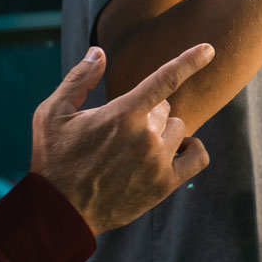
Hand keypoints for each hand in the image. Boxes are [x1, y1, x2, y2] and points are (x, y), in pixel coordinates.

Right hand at [29, 44, 215, 235]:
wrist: (59, 212)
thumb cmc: (53, 159)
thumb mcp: (52, 113)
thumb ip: (79, 79)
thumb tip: (99, 51)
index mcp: (122, 114)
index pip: (166, 79)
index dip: (190, 60)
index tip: (209, 49)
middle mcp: (146, 137)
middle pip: (165, 108)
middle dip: (148, 112)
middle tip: (122, 129)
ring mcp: (158, 162)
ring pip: (177, 129)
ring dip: (163, 132)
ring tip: (136, 146)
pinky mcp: (164, 185)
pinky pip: (197, 157)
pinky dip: (191, 149)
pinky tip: (178, 149)